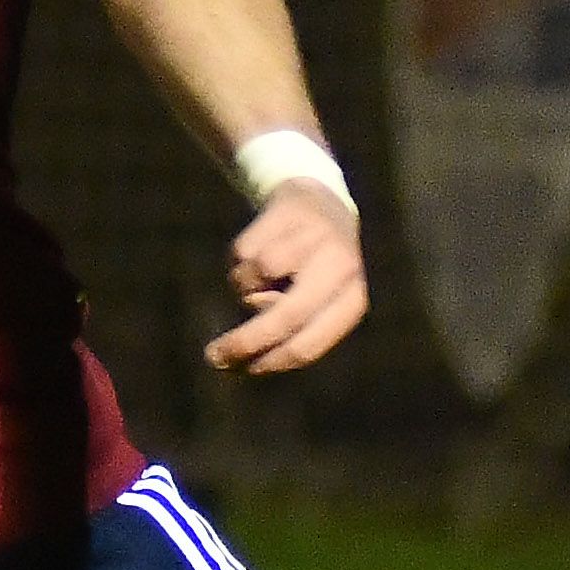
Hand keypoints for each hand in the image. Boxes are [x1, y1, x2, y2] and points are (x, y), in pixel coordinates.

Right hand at [207, 181, 365, 375]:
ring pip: (254, 282)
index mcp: (354, 297)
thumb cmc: (315, 264)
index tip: (245, 371)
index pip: (311, 343)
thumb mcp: (317, 300)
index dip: (274, 362)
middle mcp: (341, 266)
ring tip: (260, 274)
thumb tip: (249, 359)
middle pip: (286, 317)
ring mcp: (314, 238)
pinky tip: (259, 246)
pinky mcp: (286, 214)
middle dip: (247, 341)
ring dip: (244, 286)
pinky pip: (243, 254)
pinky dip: (240, 259)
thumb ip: (294, 329)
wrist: (319, 198)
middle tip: (215, 357)